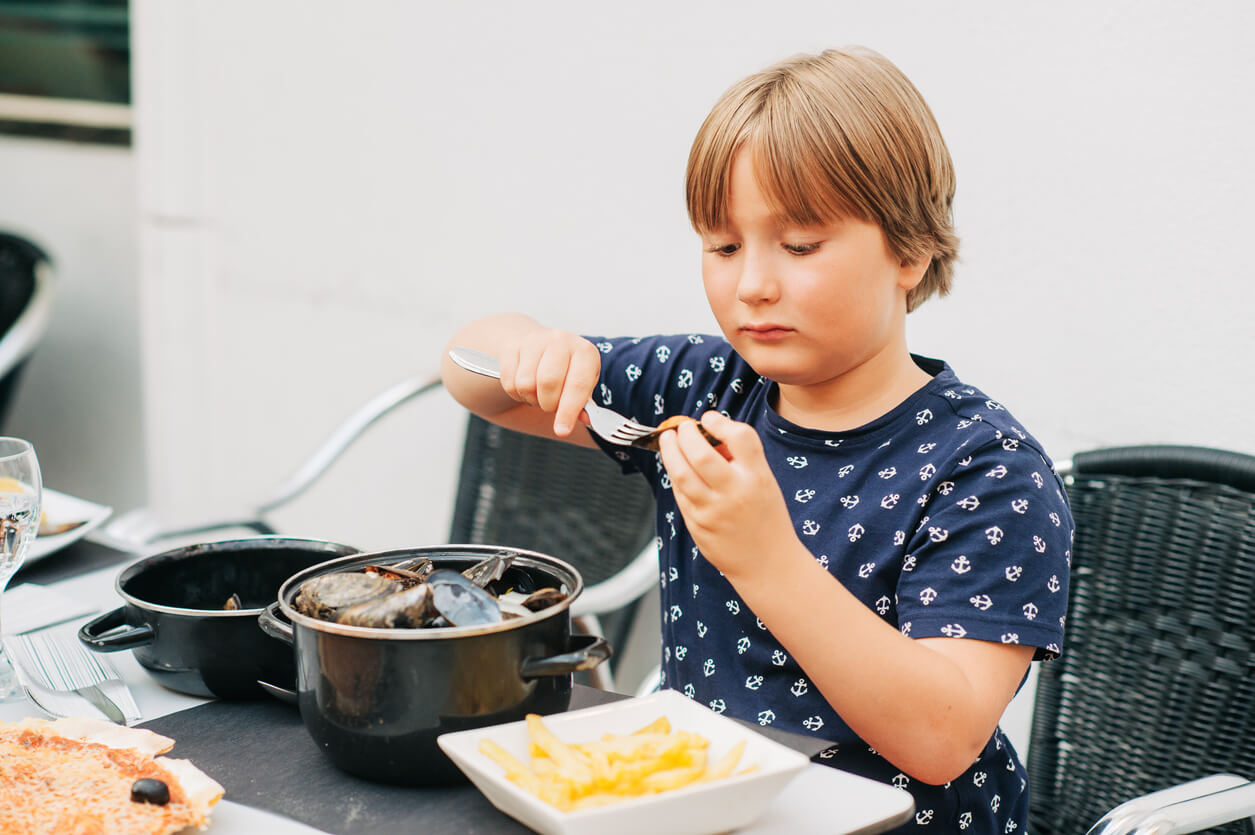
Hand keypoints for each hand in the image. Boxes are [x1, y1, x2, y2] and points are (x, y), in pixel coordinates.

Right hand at [497, 329, 600, 436]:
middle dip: (547, 404)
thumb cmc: (566, 368)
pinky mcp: (512, 347)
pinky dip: (516, 394)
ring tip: (538, 394)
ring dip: (531, 399)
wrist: (540, 343)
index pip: (577, 385)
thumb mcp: (582, 383)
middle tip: (550, 404)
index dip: (568, 411)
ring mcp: (534, 341)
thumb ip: (583, 404)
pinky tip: (525, 387)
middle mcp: (560, 341)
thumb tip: (584, 420)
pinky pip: (509, 383)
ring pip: (526, 384)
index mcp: (584, 352)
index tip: (562, 431)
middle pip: (548, 383)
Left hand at [657, 411, 796, 580]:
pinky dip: (675, 476)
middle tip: (681, 427)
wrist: (767, 564)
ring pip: (681, 474)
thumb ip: (741, 459)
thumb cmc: (766, 519)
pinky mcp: (697, 525)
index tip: (709, 418)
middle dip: (685, 434)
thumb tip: (709, 435)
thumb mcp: (765, 482)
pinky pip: (680, 494)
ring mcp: (713, 511)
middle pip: (700, 453)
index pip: (740, 438)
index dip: (720, 422)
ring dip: (669, 452)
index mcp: (758, 477)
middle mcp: (735, 493)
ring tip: (667, 440)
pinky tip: (676, 468)